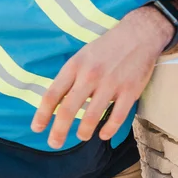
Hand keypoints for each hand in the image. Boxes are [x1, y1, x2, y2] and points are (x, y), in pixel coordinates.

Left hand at [31, 5, 171, 148]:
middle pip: (68, 110)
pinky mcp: (130, 90)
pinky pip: (117, 117)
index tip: (37, 129)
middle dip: (58, 131)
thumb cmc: (107, 47)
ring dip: (83, 132)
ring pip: (92, 117)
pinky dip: (108, 130)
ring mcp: (111, 84)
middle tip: (54, 143)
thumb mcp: (83, 55)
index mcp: (76, 66)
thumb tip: (57, 102)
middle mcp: (90, 75)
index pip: (53, 94)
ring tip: (81, 136)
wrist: (140, 34)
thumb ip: (70, 77)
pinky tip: (103, 134)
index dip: (42, 114)